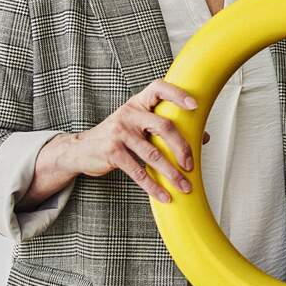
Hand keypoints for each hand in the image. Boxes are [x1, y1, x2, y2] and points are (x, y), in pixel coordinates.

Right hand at [58, 78, 198, 203]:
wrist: (81, 149)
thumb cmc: (118, 135)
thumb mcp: (138, 124)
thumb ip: (165, 127)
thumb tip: (203, 137)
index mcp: (138, 103)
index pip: (158, 89)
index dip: (178, 94)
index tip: (195, 106)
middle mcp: (129, 114)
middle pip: (163, 126)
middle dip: (182, 148)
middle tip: (191, 165)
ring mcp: (119, 132)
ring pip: (153, 154)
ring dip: (171, 174)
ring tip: (184, 186)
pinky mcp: (113, 152)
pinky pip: (138, 172)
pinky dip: (154, 186)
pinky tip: (164, 196)